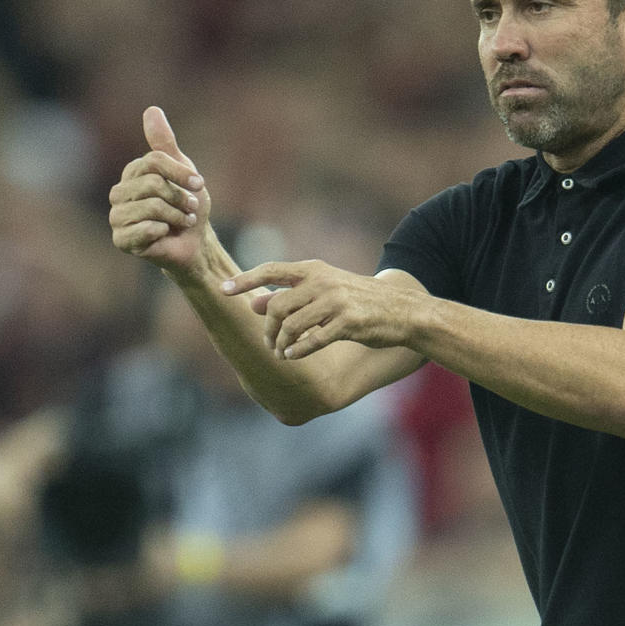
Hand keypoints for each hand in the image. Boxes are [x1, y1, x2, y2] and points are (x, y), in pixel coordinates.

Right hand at [108, 107, 214, 280]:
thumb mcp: (183, 170)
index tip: (198, 184)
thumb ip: (164, 144)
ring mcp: (117, 217)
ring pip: (151, 206)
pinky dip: (164, 231)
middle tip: (189, 209)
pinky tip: (166, 235)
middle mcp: (119, 193)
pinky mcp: (121, 240)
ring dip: (176, 216)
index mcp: (132, 174)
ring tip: (182, 222)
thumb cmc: (188, 207)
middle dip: (179, 198)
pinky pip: (145, 228)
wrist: (194, 243)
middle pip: (153, 184)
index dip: (180, 172)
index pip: (153, 162)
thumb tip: (151, 109)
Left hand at [222, 261, 421, 359]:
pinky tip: (293, 356)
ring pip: (292, 325)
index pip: (271, 270)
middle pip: (277, 305)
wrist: (401, 310)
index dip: (245, 279)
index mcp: (314, 269)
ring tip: (280, 352)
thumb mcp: (322, 290)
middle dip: (267, 328)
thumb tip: (252, 302)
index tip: (223, 290)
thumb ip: (289, 294)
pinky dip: (298, 351)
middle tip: (268, 343)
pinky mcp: (349, 323)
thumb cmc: (357, 300)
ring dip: (280, 343)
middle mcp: (322, 282)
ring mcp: (336, 302)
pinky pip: (313, 340)